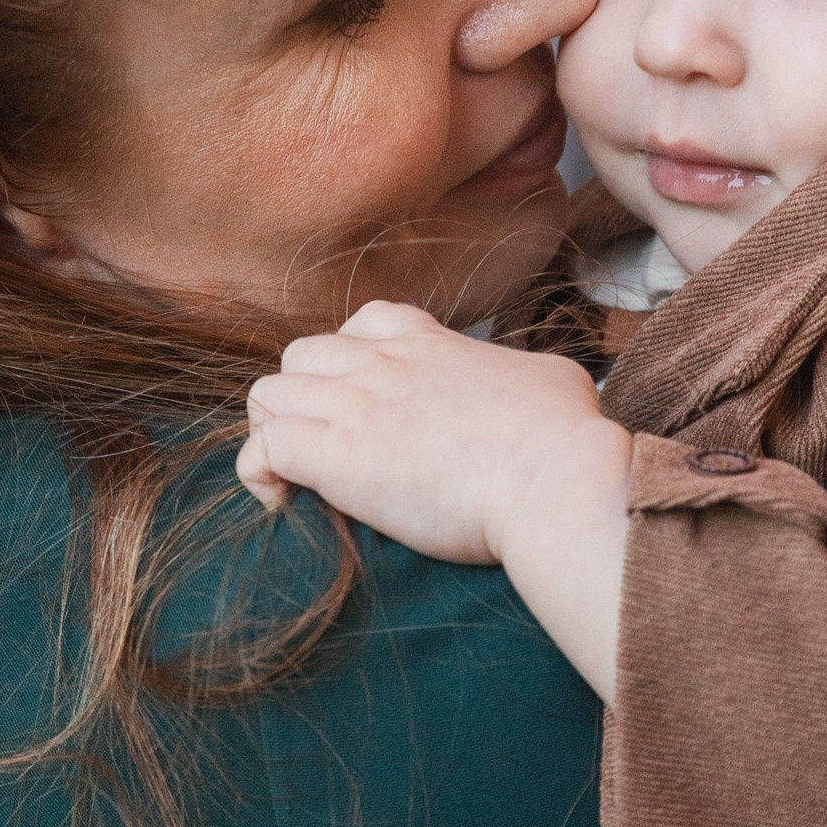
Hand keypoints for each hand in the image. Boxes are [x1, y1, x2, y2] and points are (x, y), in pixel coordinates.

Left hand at [239, 300, 630, 573]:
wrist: (556, 480)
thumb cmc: (567, 438)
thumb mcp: (549, 378)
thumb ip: (519, 374)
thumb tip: (529, 388)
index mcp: (430, 343)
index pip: (361, 323)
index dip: (350, 361)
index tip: (367, 405)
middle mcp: (383, 364)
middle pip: (300, 356)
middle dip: (302, 399)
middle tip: (325, 449)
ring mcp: (355, 405)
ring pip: (266, 396)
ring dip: (272, 433)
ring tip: (297, 478)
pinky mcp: (336, 456)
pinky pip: (261, 449)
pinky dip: (259, 474)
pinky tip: (284, 503)